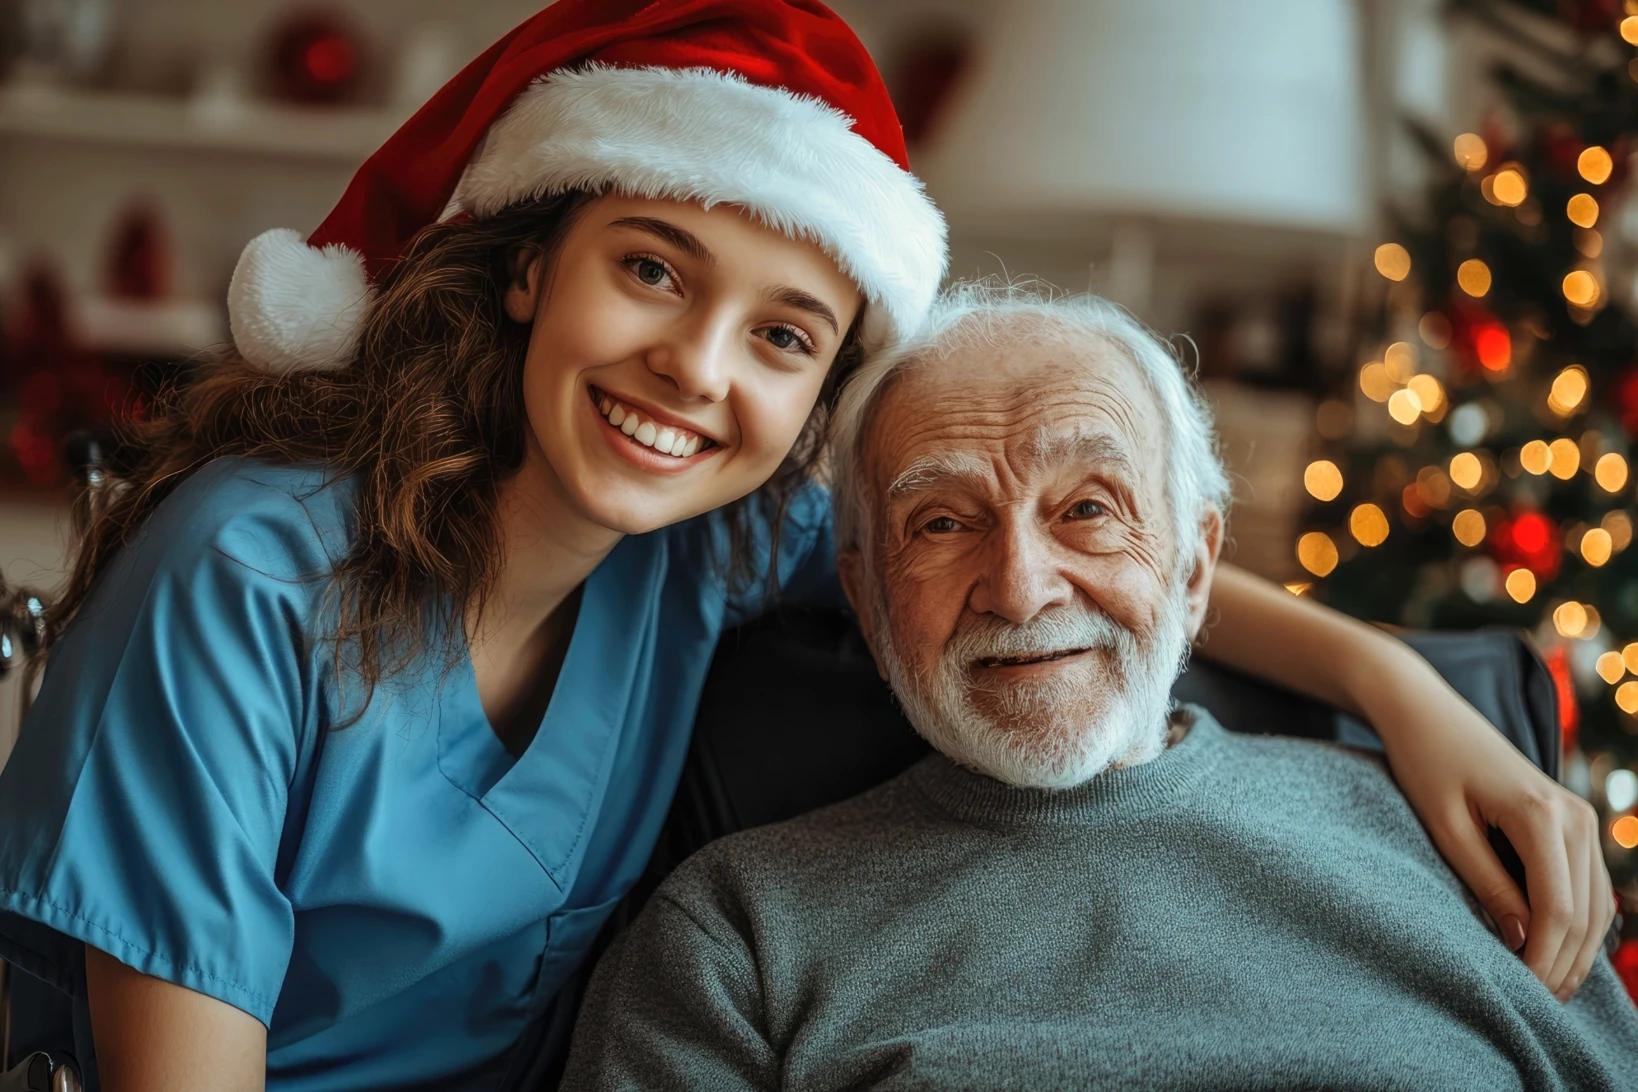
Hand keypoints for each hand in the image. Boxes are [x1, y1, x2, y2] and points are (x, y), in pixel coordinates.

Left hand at [1360, 646, 1613, 999]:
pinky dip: (1577, 924)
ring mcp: (1580, 817)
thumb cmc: (1424, 763)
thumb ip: (1486, 883)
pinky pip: (1588, 885)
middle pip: (1584, 913)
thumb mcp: (1446, 827)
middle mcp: (1575, 816)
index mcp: (1542, 814)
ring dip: (1575, 951)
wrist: (1427, 711)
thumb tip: (1524, 940)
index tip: (1519, 993)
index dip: (1543, 959)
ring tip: (1542, 990)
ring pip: (1595, 904)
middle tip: (1531, 1005)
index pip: (1558, 908)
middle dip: (1562, 965)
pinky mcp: (1572, 820)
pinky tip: (1553, 954)